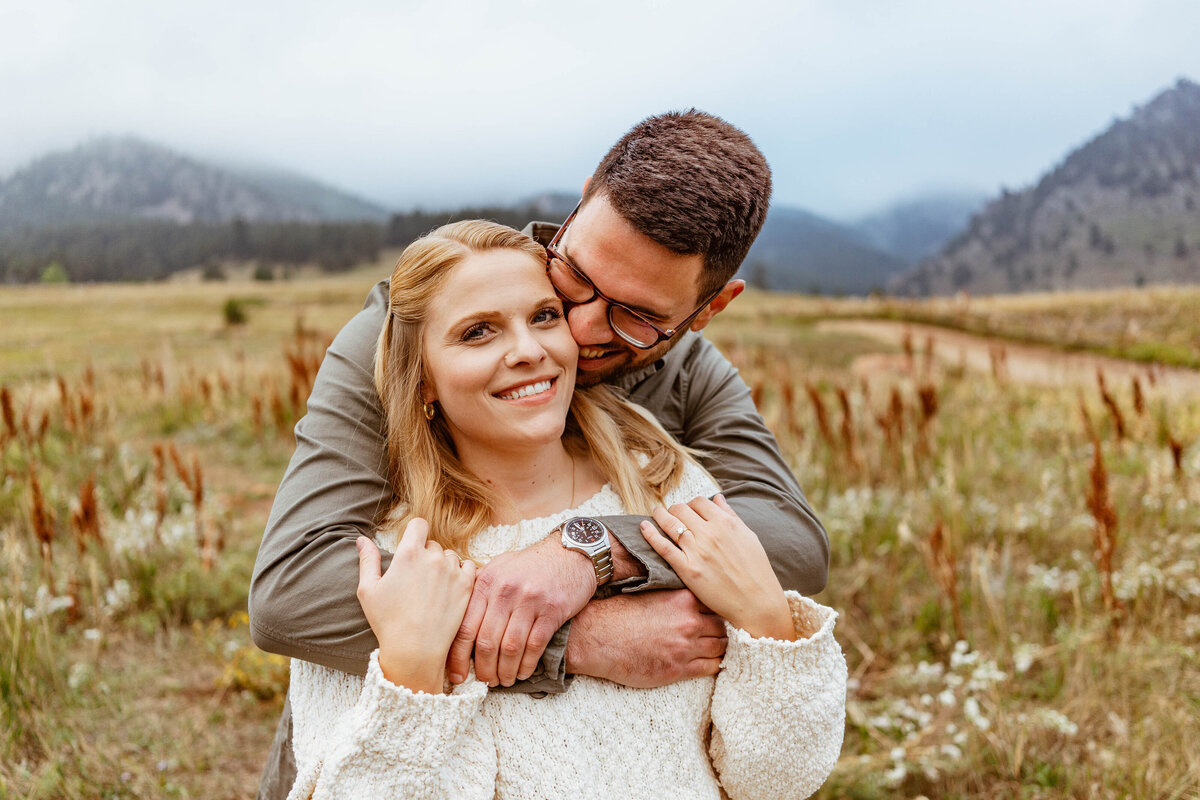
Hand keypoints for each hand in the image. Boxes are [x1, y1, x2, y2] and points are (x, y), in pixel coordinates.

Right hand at [356, 520, 475, 692]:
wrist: (415, 650)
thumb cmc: (387, 622)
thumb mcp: (368, 590)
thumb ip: (367, 560)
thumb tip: (362, 539)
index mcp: (408, 553)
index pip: (419, 524)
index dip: (414, 532)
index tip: (411, 547)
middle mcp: (433, 557)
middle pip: (432, 544)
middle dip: (425, 555)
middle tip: (416, 579)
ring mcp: (452, 571)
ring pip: (449, 556)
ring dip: (442, 565)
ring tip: (432, 588)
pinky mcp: (467, 585)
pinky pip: (468, 566)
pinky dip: (460, 573)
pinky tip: (450, 587)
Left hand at [446, 533, 594, 686]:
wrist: (570, 553)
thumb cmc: (531, 565)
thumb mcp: (499, 568)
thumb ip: (479, 591)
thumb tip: (456, 621)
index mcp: (486, 582)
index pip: (465, 627)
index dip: (458, 657)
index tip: (458, 675)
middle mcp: (505, 590)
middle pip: (486, 641)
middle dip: (483, 669)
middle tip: (485, 681)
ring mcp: (529, 600)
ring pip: (509, 647)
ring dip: (505, 671)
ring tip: (503, 680)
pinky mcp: (552, 610)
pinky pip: (534, 646)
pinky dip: (526, 665)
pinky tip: (523, 672)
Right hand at [566, 589, 727, 686]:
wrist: (598, 638)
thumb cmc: (621, 614)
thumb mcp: (653, 594)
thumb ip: (676, 597)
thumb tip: (691, 598)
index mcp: (683, 600)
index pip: (716, 603)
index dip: (718, 609)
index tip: (719, 613)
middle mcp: (689, 622)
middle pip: (722, 626)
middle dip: (722, 629)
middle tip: (721, 633)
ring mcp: (685, 647)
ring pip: (721, 647)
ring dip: (721, 648)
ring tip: (718, 648)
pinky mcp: (678, 669)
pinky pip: (711, 667)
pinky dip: (715, 665)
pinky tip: (711, 662)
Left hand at [641, 495, 794, 640]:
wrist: (757, 602)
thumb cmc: (756, 570)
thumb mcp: (748, 536)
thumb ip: (731, 515)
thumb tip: (717, 498)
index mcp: (726, 523)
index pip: (699, 502)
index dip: (691, 504)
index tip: (689, 510)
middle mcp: (710, 533)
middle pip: (681, 509)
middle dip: (675, 509)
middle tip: (672, 514)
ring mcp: (697, 551)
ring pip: (669, 523)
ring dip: (659, 515)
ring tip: (656, 513)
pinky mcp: (687, 569)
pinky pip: (663, 546)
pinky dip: (650, 534)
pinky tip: (644, 527)